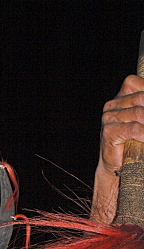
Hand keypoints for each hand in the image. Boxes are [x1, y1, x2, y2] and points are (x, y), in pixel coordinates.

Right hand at [95, 75, 143, 222]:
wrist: (117, 165)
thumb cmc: (133, 141)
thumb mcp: (141, 119)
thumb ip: (143, 108)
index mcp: (120, 97)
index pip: (136, 83)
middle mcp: (112, 105)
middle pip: (141, 98)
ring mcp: (109, 118)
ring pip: (139, 113)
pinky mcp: (109, 132)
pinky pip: (134, 128)